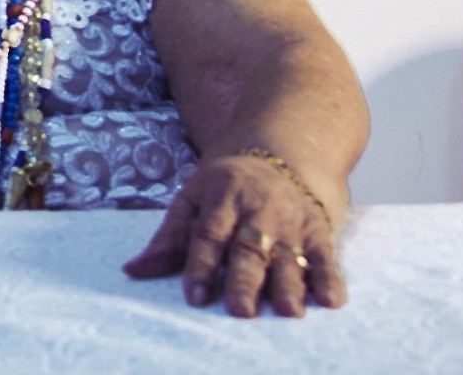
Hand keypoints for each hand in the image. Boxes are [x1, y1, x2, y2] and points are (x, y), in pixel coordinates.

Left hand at [121, 153, 343, 316]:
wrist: (280, 151)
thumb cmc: (226, 184)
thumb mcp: (192, 198)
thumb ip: (168, 239)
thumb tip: (132, 270)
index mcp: (222, 198)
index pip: (208, 234)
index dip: (201, 265)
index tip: (195, 296)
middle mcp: (258, 209)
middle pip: (249, 248)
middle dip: (245, 280)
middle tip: (240, 310)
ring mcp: (290, 220)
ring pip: (289, 256)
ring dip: (289, 284)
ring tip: (288, 311)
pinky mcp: (318, 229)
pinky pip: (324, 256)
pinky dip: (328, 278)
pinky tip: (329, 300)